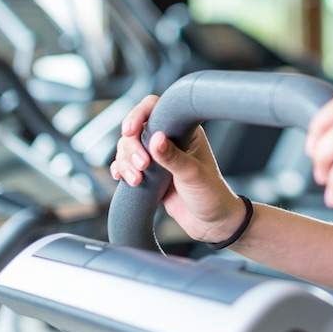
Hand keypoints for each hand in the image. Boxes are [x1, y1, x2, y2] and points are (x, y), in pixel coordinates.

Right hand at [109, 95, 244, 243]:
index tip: (129, 131)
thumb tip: (156, 139)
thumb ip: (173, 157)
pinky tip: (122, 178)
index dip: (138, 115)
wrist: (211, 222)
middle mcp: (170, 139)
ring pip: (127, 148)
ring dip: (125, 162)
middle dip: (131, 148)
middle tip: (142, 166)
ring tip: (137, 181)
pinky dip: (120, 170)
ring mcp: (158, 156)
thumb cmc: (211, 195)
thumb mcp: (193, 174)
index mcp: (185, 130)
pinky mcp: (149, 173)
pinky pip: (126, 165)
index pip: (156, 108)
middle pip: (135, 130)